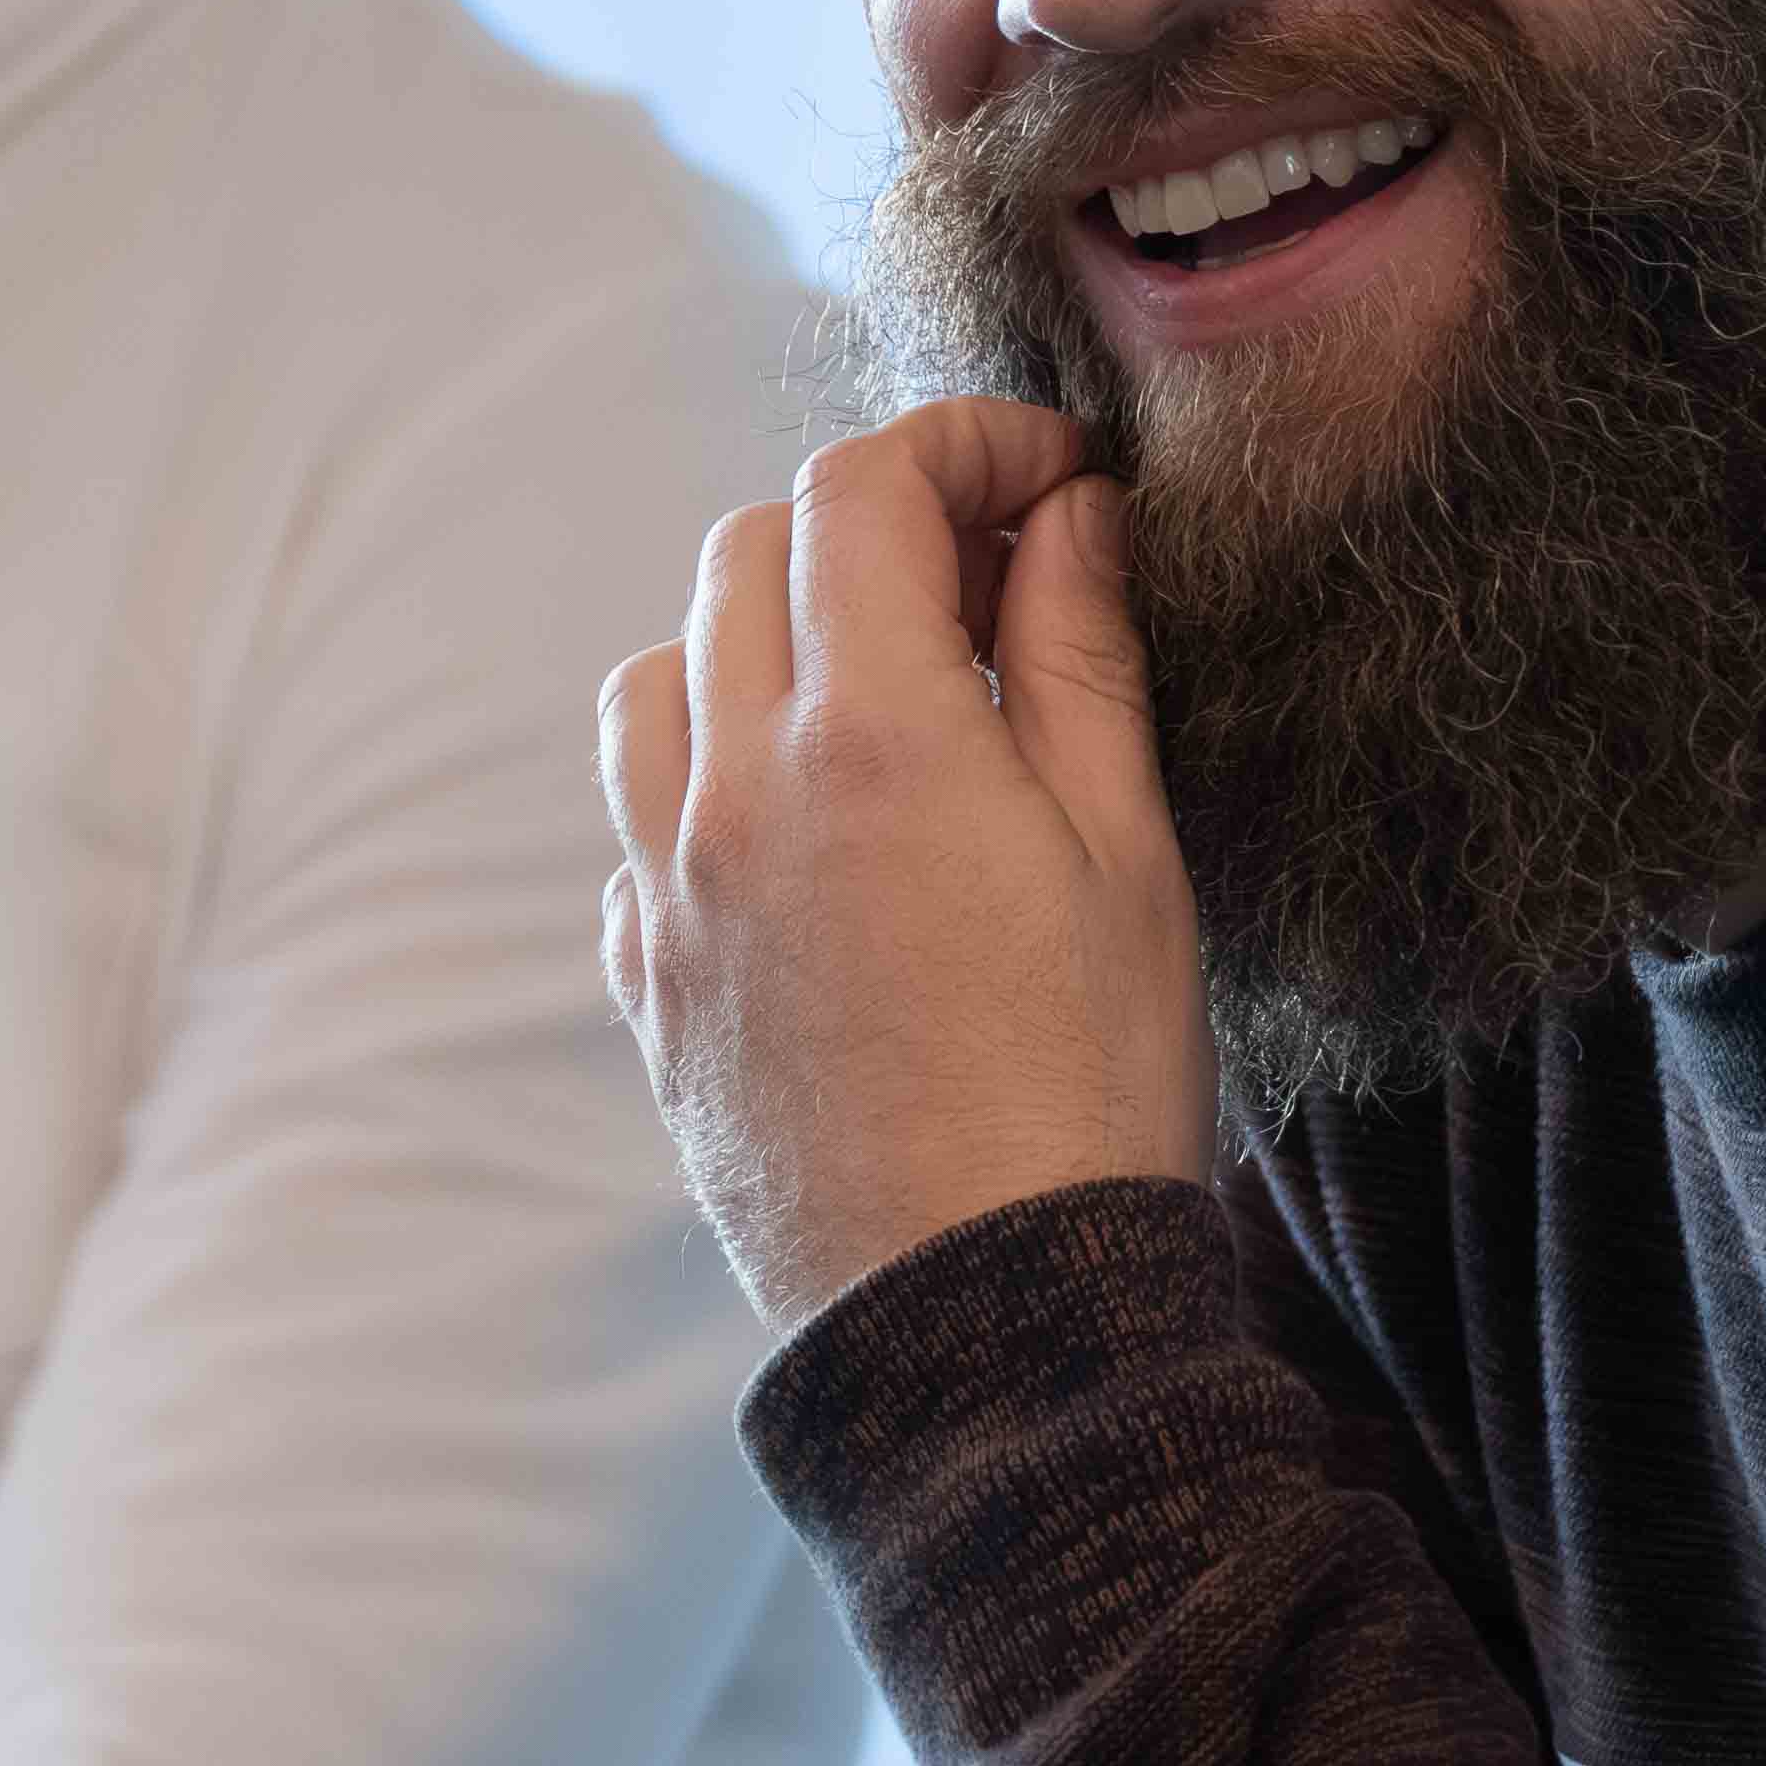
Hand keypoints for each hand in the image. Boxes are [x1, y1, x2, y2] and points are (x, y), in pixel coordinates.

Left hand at [599, 399, 1209, 1328]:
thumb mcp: (1127, 857)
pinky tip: (809, 834)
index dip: (962, 444)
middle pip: (748, 553)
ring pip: (663, 674)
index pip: (864, 488)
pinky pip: (638, 824)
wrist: (984, 1320)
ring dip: (760, 635)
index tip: (1051, 476)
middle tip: (990, 571)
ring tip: (877, 690)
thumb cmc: (1089, 1093)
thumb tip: (1065, 518)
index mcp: (873, 736)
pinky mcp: (646, 984)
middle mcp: (737, 790)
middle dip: (869, 522)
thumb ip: (1080, 660)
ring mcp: (668, 891)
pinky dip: (712, 776)